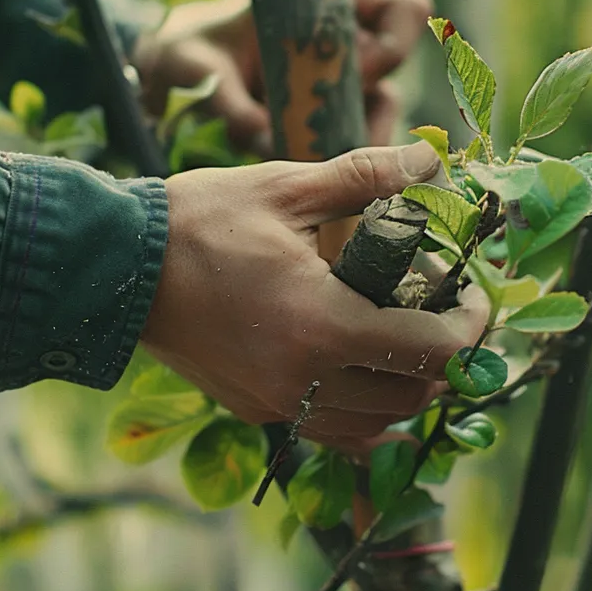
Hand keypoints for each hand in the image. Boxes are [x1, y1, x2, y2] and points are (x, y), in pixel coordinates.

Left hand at [136, 0, 433, 152]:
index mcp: (328, 0)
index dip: (391, 45)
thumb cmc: (190, 52)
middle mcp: (345, 38)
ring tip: (305, 162)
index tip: (352, 74)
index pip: (405, 8)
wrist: (174, 77)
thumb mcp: (200, 66)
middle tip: (326, 138)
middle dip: (368, 111)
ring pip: (378, 113)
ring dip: (348, 140)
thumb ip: (226, 97)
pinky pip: (350, 138)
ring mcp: (340, 78)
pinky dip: (332, 159)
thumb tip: (257, 132)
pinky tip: (298, 171)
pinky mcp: (326, 115)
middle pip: (395, 73)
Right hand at [141, 142, 487, 451]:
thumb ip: (367, 176)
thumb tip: (430, 158)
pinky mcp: (257, 410)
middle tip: (443, 307)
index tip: (475, 296)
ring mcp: (279, 403)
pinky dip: (367, 415)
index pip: (432, 351)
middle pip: (414, 393)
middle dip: (444, 354)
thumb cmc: (199, 221)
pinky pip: (335, 432)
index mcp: (321, 322)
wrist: (115, 268)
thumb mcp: (287, 187)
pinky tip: (369, 375)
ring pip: (378, 423)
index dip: (471, 326)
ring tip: (405, 333)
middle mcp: (305, 378)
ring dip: (407, 385)